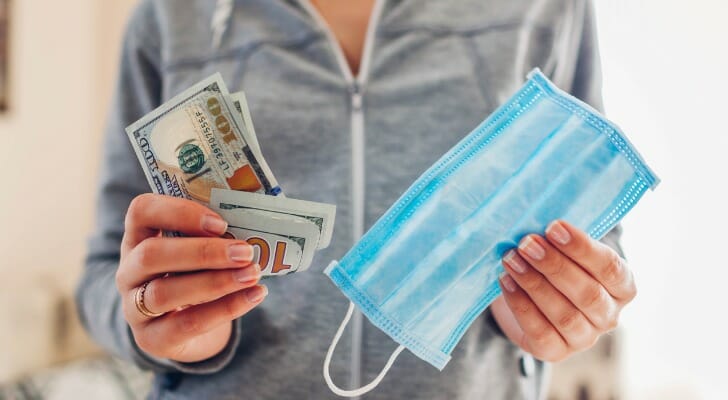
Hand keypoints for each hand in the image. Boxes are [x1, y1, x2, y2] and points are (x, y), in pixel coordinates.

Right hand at [116, 194, 267, 362]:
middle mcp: (128, 271)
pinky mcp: (152, 338)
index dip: (178, 212)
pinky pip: (187, 324)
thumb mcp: (199, 251)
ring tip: (252, 274)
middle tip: (245, 252)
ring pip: (164, 293)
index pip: (141, 211)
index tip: (220, 223)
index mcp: (138, 237)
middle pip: (150, 255)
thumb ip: (216, 236)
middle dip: (202, 252)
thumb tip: (257, 225)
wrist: (186, 329)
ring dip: (215, 282)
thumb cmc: (197, 275)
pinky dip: (225, 309)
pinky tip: (255, 295)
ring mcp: (134, 308)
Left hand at [491, 220, 635, 361]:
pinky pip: (540, 331)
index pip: (610, 268)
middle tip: (527, 243)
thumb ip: (561, 238)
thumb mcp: (564, 250)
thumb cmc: (553, 266)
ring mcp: (584, 338)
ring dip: (534, 284)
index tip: (553, 227)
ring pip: (564, 314)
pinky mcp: (555, 351)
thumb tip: (538, 218)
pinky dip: (521, 304)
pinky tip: (506, 281)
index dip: (582, 248)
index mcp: (622, 286)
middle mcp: (609, 315)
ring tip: (511, 259)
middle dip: (555, 266)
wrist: (528, 301)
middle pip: (587, 293)